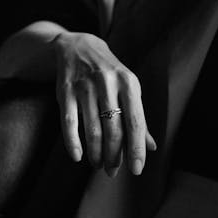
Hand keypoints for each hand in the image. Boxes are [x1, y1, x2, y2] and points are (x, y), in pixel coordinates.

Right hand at [53, 31, 155, 175]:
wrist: (80, 46)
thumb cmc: (111, 74)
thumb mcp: (129, 89)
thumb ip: (139, 118)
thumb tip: (151, 147)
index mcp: (129, 84)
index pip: (136, 122)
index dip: (136, 149)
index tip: (137, 169)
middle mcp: (108, 84)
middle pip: (113, 129)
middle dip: (114, 155)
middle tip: (112, 171)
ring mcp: (85, 86)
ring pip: (92, 129)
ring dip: (96, 152)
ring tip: (98, 165)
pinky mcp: (66, 91)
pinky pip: (69, 122)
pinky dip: (73, 142)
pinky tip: (78, 156)